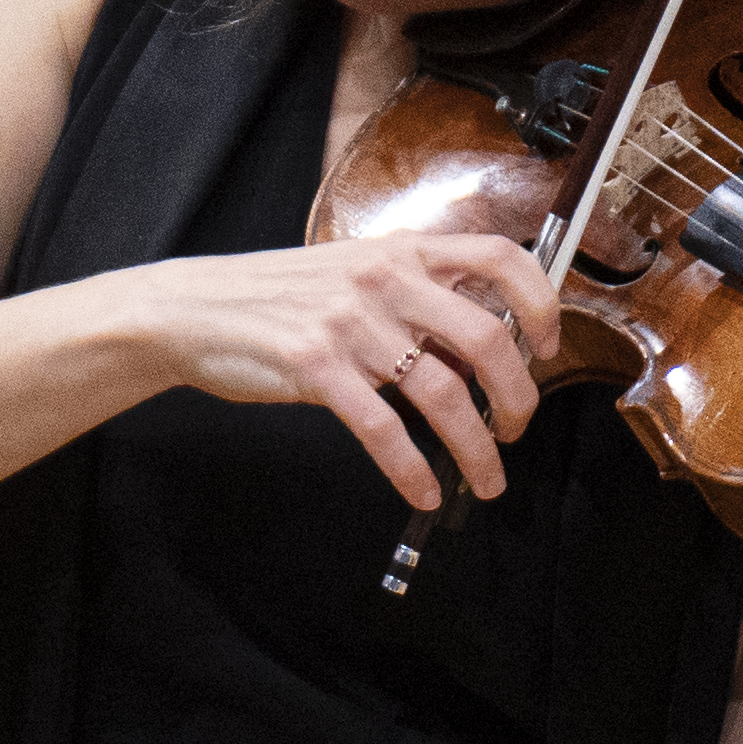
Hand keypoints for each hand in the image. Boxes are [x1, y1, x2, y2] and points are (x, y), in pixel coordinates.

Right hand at [127, 227, 561, 511]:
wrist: (196, 307)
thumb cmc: (280, 298)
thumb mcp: (355, 278)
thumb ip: (415, 303)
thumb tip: (478, 356)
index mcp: (402, 252)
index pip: (498, 257)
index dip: (539, 302)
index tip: (547, 347)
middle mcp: (384, 280)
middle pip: (488, 338)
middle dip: (517, 397)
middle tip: (516, 430)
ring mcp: (351, 322)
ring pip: (444, 392)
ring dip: (476, 447)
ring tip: (486, 478)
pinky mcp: (315, 366)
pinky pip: (382, 428)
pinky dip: (411, 469)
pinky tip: (422, 491)